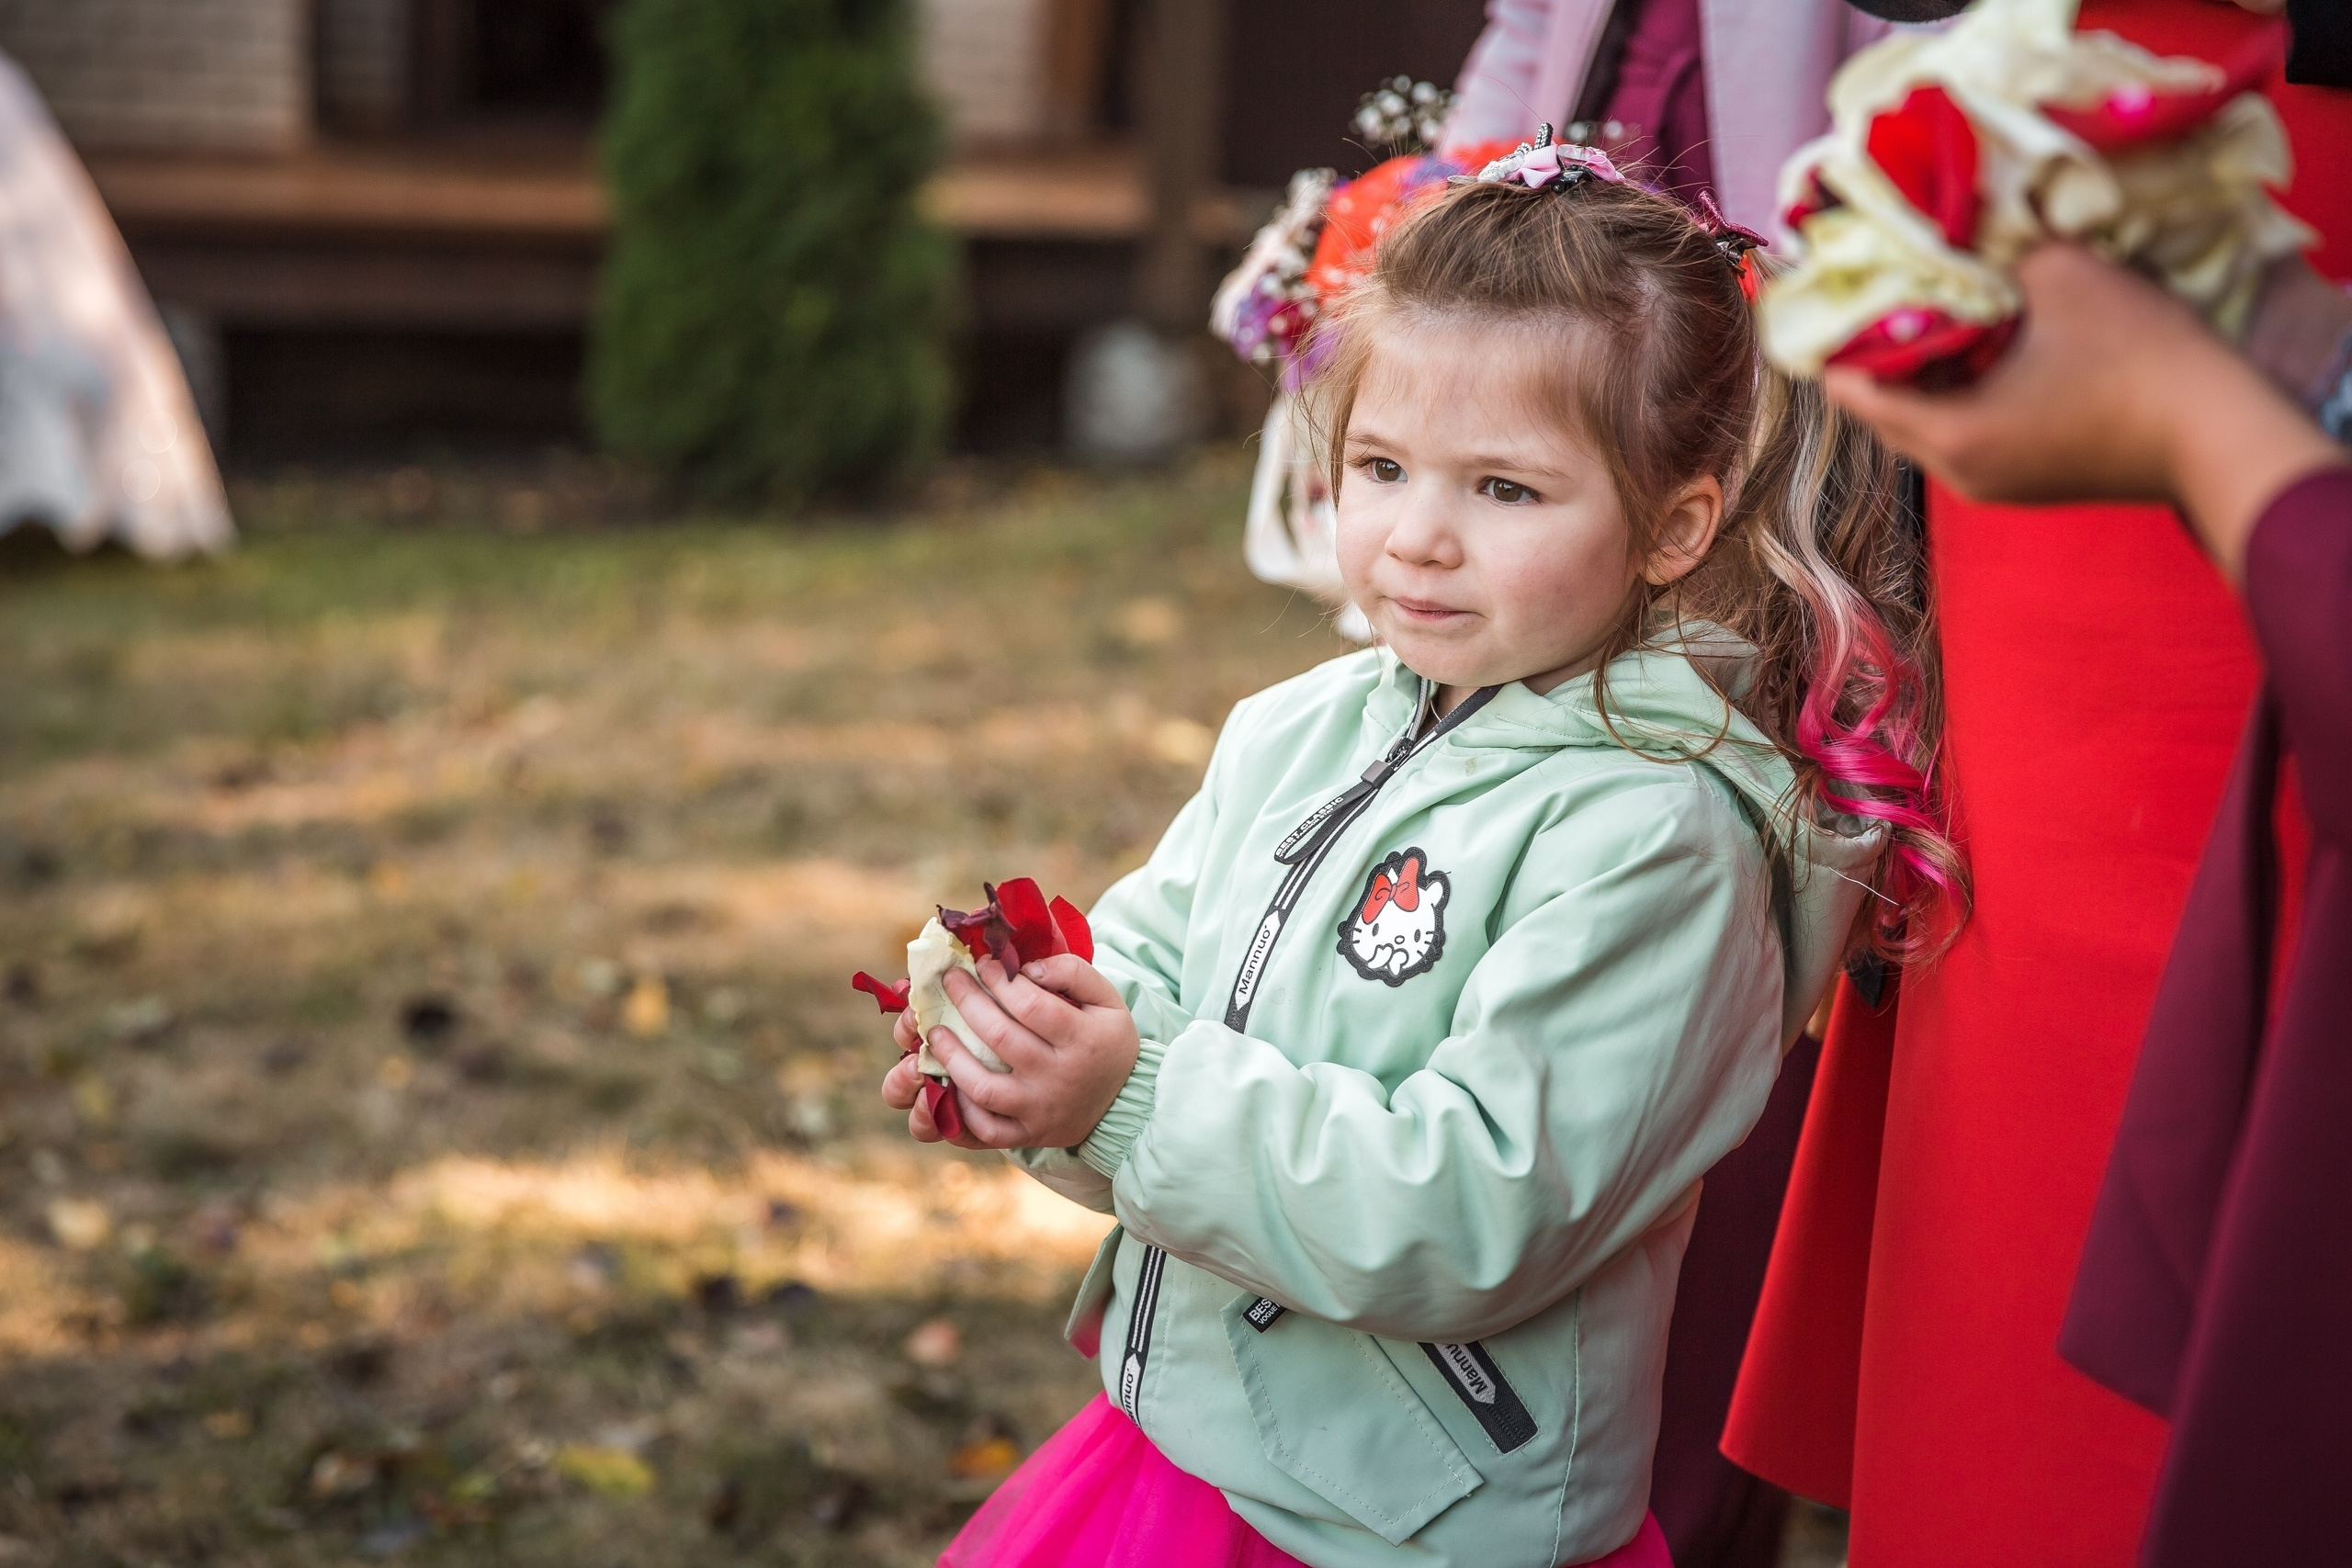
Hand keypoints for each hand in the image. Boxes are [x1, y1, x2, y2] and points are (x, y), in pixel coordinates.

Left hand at [877, 955, 1140, 1150]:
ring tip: (936, 1031)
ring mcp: (1040, 1110)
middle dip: (968, 1002)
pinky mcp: (1028, 1134)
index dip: (1000, 980)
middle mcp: (1059, 1077)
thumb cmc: (1107, 1041)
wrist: (1124, 1102)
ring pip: (984, 1087)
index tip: (983, 963)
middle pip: (1000, 1038)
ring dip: (952, 1057)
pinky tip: (949, 1083)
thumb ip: (1073, 972)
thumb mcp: (1107, 999)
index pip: (1031, 1005)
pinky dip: (962, 1110)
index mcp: (1082, 1039)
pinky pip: (986, 1129)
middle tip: (951, 980)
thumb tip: (1026, 968)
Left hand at [1824, 244, 2343, 584]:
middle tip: (1882, 296)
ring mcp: (1997, 484)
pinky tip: (1987, 345)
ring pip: (1931, 424)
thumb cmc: (2136, 355)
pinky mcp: (2032, 481)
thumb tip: (1968, 239)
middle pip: (1888, 412)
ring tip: (1934, 312)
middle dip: (1883, 355)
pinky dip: (1965, 392)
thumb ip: (1997, 257)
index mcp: (1949, 434)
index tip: (1831, 298)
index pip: (1855, 393)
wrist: (2220, 430)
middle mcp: (1960, 473)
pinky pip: (1973, 433)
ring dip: (1928, 373)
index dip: (1838, 341)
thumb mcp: (2058, 276)